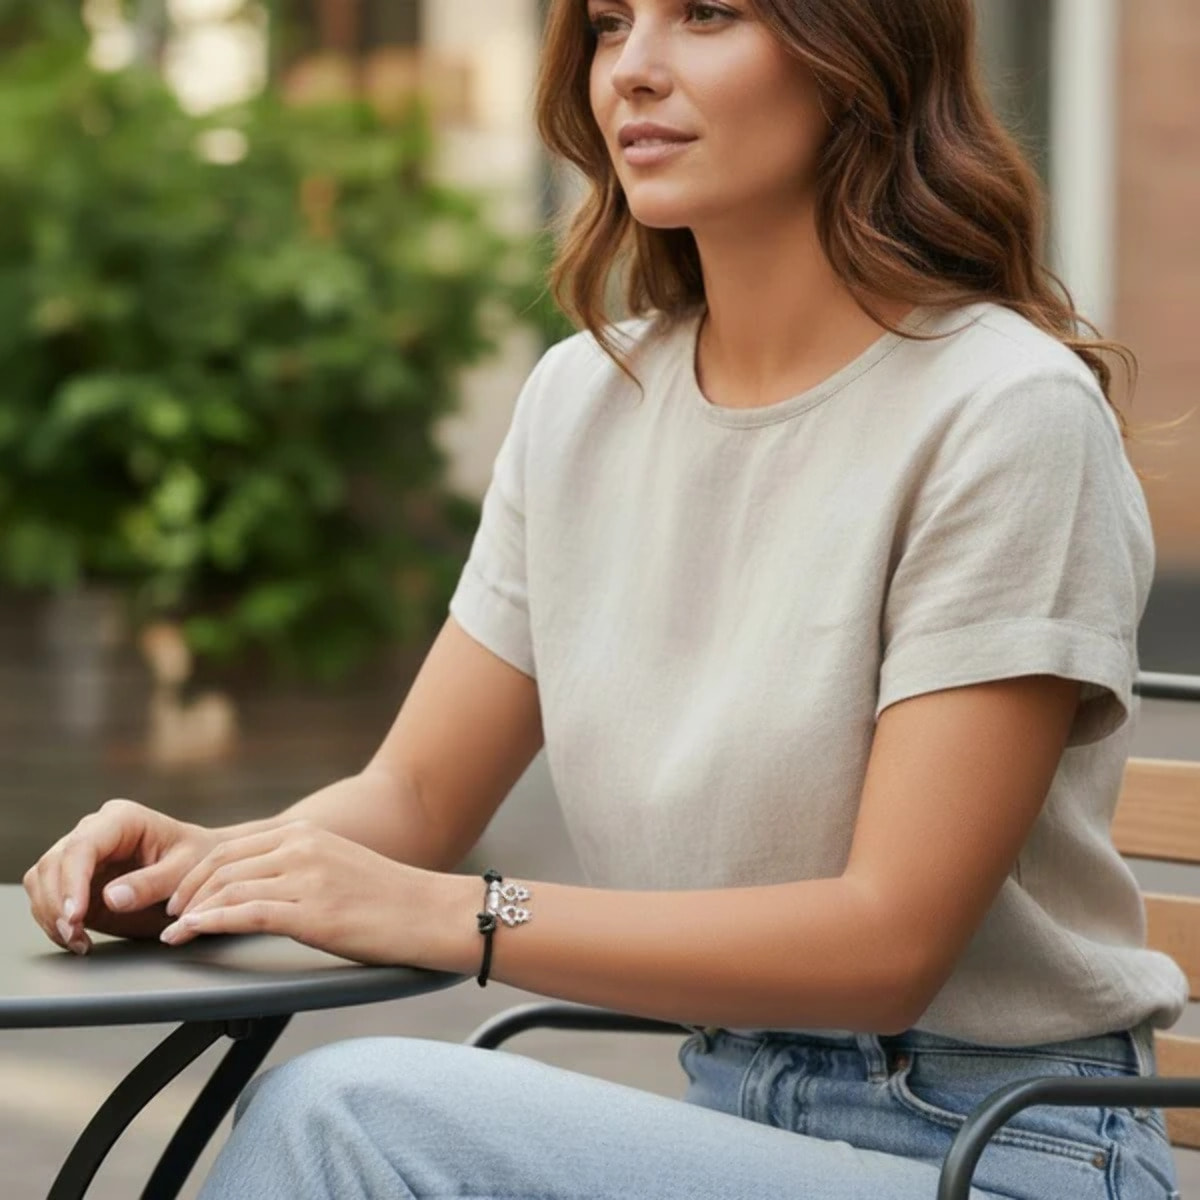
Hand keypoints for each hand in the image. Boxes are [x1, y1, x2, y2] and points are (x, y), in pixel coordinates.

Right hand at [24, 799, 220, 954]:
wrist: (203, 869)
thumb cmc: (199, 862)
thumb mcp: (185, 871)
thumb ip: (152, 883)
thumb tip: (110, 898)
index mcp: (122, 819)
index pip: (82, 846)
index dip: (72, 881)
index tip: (76, 914)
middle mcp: (95, 831)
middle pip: (54, 863)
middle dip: (57, 902)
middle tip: (75, 934)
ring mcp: (82, 855)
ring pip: (42, 879)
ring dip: (50, 914)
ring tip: (77, 940)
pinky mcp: (76, 879)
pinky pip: (47, 897)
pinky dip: (53, 921)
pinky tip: (76, 939)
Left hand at [159, 821, 472, 967]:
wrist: (432, 913)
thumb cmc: (389, 900)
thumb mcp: (338, 869)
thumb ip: (301, 870)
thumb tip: (263, 891)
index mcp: (306, 834)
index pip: (233, 849)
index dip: (198, 873)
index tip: (182, 896)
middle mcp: (302, 847)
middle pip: (223, 865)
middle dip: (187, 891)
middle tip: (170, 915)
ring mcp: (306, 877)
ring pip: (228, 889)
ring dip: (191, 912)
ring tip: (173, 931)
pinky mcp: (311, 910)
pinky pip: (245, 913)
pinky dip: (209, 924)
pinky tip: (191, 934)